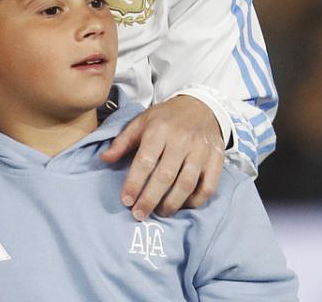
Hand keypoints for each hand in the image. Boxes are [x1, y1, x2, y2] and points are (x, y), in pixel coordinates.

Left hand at [101, 95, 224, 220]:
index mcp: (159, 130)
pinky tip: (184, 206)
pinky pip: (209, 186)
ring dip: (172, 203)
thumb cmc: (166, 118)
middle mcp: (181, 141)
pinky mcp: (216, 159)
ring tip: (160, 212)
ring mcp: (201, 151)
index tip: (126, 201)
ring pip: (187, 183)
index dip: (134, 183)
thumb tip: (105, 159)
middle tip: (139, 214)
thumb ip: (122, 141)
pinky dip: (196, 200)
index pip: (145, 161)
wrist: (201, 106)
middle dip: (150, 199)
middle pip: (165, 176)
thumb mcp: (141, 122)